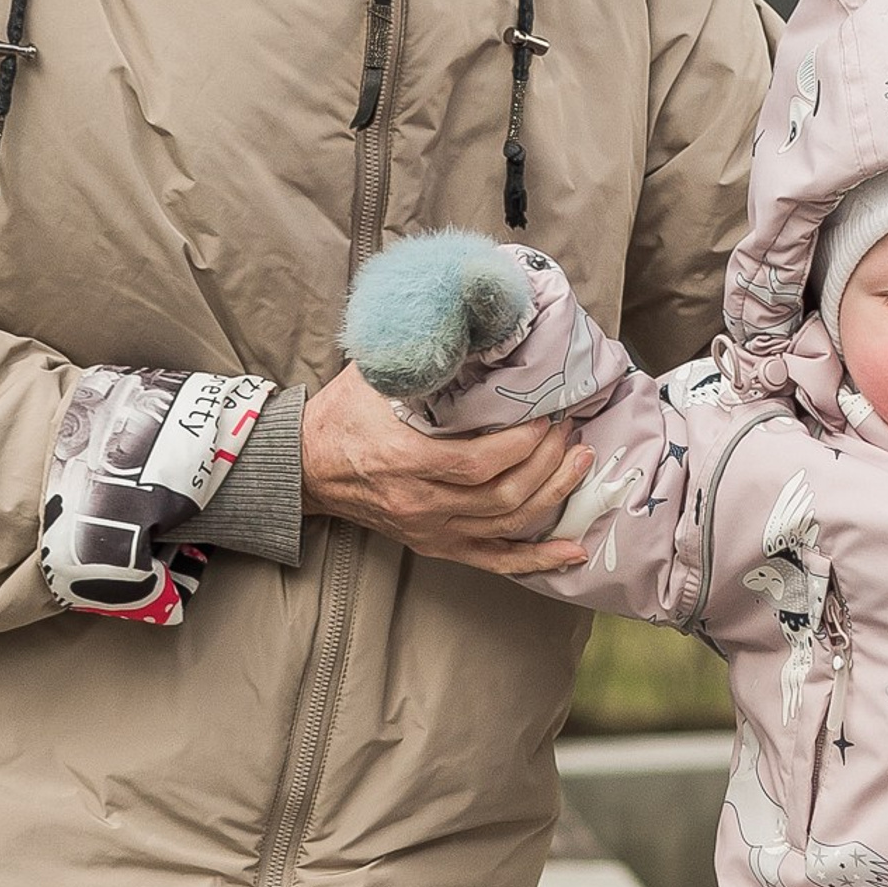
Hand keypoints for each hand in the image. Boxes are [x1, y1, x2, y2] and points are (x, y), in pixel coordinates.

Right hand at [300, 363, 590, 572]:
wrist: (308, 466)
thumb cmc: (344, 414)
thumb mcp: (376, 374)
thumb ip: (422, 356)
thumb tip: (475, 325)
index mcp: (403, 461)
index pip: (478, 463)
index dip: (521, 445)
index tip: (545, 418)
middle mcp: (420, 504)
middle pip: (501, 495)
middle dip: (546, 463)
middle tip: (569, 432)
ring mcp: (432, 530)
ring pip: (507, 524)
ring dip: (552, 495)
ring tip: (579, 464)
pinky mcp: (438, 545)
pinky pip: (495, 561)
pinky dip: (537, 558)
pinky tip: (572, 551)